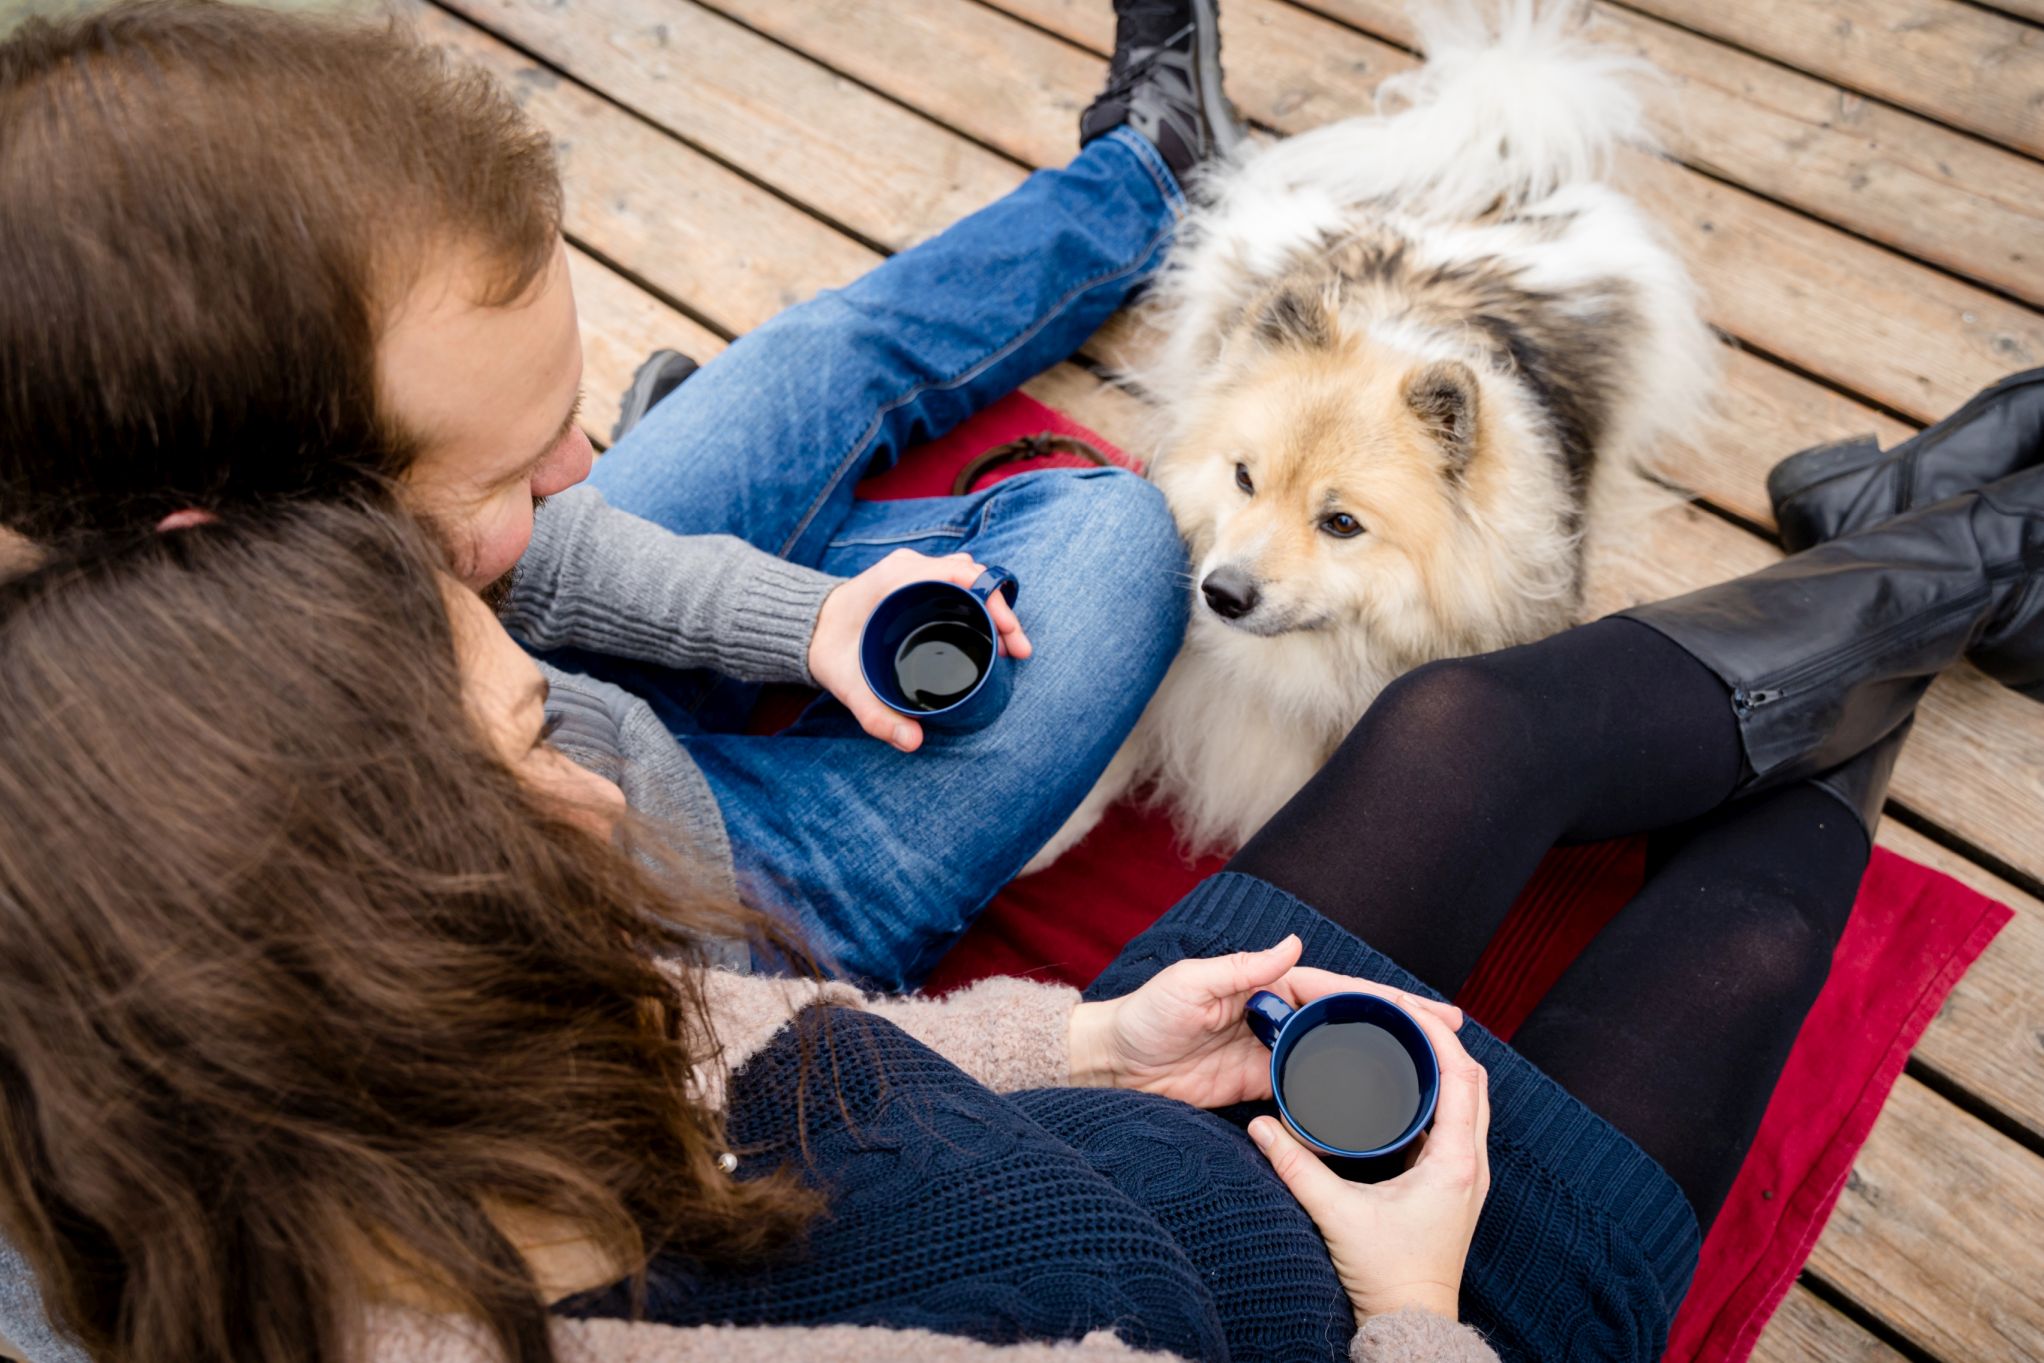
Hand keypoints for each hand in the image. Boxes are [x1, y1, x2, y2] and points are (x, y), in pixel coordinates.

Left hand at [807, 549, 1031, 751]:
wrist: (807, 627)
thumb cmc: (828, 649)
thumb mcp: (848, 685)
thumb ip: (876, 715)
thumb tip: (913, 742)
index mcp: (899, 578)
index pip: (963, 574)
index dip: (995, 601)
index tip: (1011, 635)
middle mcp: (910, 568)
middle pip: (974, 577)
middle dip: (1002, 611)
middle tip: (1018, 650)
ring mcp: (915, 571)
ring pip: (970, 578)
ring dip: (994, 607)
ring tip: (1007, 646)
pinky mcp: (916, 580)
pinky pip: (958, 582)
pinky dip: (979, 603)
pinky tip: (988, 634)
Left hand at [1066, 935, 1466, 1110]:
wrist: (1112, 1066)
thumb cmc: (1144, 1017)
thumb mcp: (1189, 985)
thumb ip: (1241, 970)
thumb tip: (1293, 945)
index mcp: (1265, 984)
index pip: (1338, 989)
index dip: (1385, 1000)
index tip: (1430, 1010)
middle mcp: (1275, 1015)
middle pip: (1349, 1020)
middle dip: (1399, 1026)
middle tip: (1452, 1039)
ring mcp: (1269, 1052)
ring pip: (1337, 1054)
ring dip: (1380, 1059)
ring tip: (1428, 1070)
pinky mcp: (1256, 1087)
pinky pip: (1307, 1090)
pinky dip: (1340, 1096)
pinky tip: (1372, 1106)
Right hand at [1248, 1001, 1490, 1323]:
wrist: (1410, 1320)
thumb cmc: (1389, 1276)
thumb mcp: (1336, 1215)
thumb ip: (1296, 1167)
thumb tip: (1262, 1127)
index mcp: (1454, 1162)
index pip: (1461, 1075)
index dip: (1435, 1033)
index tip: (1402, 1005)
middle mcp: (1470, 1162)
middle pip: (1472, 1078)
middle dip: (1438, 1038)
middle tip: (1398, 1012)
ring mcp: (1466, 1173)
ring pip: (1469, 1098)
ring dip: (1442, 1063)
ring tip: (1401, 1037)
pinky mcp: (1453, 1182)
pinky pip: (1456, 1120)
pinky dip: (1437, 1091)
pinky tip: (1403, 1084)